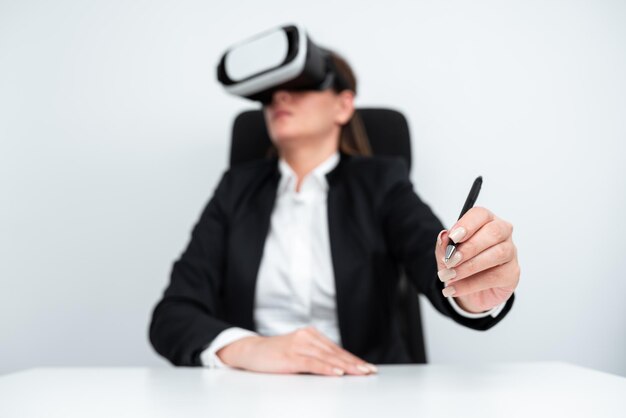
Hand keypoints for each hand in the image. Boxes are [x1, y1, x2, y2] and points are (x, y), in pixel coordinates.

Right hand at [216, 326, 376, 376]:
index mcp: (311, 335)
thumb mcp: (298, 353)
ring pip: (327, 357)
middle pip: (335, 352)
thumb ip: (315, 357)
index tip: (367, 367)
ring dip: (345, 366)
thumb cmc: (274, 354)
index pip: (336, 349)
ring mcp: (299, 345)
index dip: (353, 358)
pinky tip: (337, 373)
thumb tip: (337, 368)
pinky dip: (327, 368)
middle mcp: (307, 337)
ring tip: (359, 372)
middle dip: (354, 363)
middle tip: (369, 371)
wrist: (250, 351)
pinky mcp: (291, 355)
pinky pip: (312, 362)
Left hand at [435, 207, 519, 312]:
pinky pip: (495, 277)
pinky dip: (471, 284)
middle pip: (494, 232)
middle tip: (449, 261)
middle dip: (469, 248)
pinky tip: (455, 288)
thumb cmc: (459, 265)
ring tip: (450, 276)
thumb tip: (443, 236)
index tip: (452, 237)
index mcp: (485, 221)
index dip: (467, 224)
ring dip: (469, 267)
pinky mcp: (512, 273)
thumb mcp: (445, 256)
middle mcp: (502, 233)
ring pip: (498, 253)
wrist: (469, 293)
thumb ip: (443, 246)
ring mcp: (511, 253)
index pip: (481, 214)